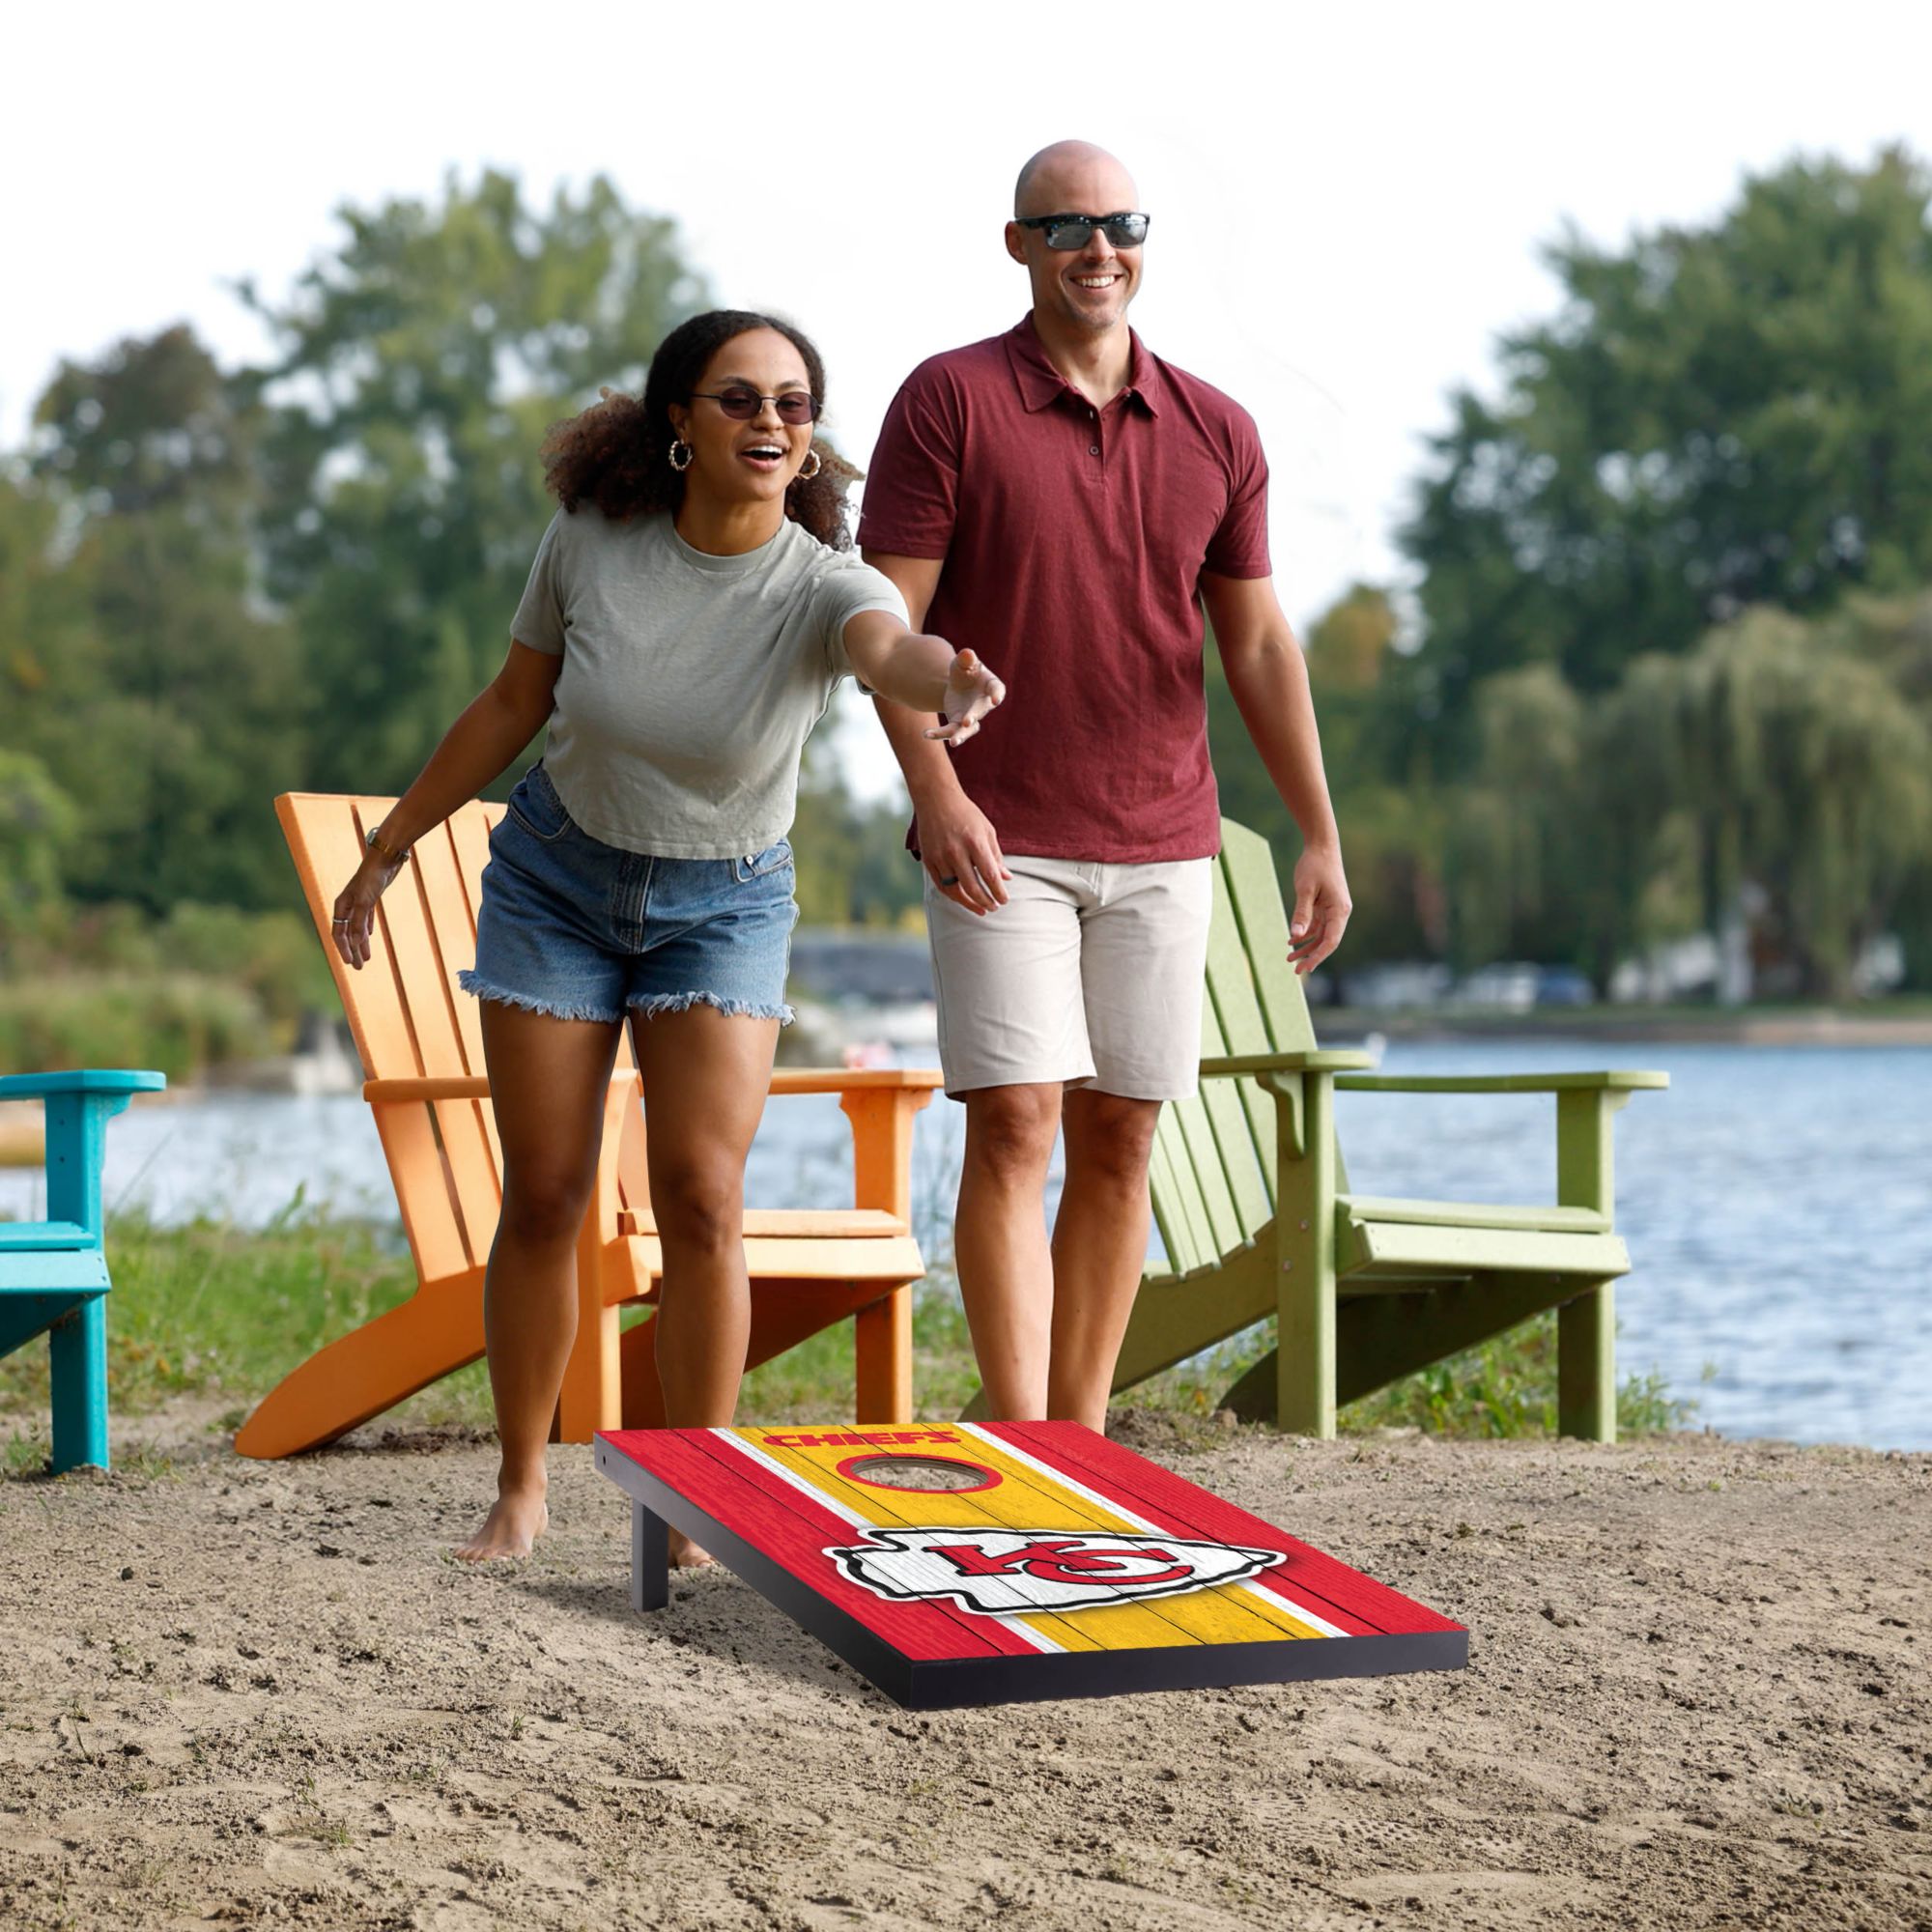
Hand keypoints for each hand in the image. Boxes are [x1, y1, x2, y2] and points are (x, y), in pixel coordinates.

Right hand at [331, 851, 404, 969]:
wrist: (385, 857)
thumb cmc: (373, 877)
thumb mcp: (366, 901)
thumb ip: (359, 922)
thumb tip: (355, 943)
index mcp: (341, 905)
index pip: (339, 933)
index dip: (344, 949)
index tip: (350, 963)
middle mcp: (348, 904)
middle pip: (347, 933)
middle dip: (352, 950)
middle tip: (359, 968)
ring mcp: (359, 901)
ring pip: (357, 927)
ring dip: (361, 943)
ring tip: (366, 958)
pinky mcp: (370, 898)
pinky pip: (366, 918)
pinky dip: (366, 929)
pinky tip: (369, 936)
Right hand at [918, 789, 1011, 915]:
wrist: (936, 799)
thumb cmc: (966, 814)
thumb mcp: (987, 830)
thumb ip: (996, 856)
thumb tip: (1006, 878)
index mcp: (974, 842)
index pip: (989, 875)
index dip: (998, 892)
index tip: (1004, 900)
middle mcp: (956, 851)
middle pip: (972, 887)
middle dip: (986, 901)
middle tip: (994, 907)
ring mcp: (940, 857)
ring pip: (955, 890)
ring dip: (969, 903)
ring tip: (981, 909)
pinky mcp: (928, 860)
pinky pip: (941, 885)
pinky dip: (953, 895)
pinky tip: (963, 899)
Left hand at [925, 648, 1005, 746]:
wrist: (957, 684)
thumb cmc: (965, 670)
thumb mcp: (963, 662)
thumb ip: (966, 659)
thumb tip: (967, 653)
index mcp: (990, 685)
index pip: (997, 689)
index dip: (997, 694)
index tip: (996, 700)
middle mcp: (983, 704)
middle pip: (980, 712)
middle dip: (973, 717)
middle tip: (967, 722)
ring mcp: (971, 716)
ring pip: (968, 730)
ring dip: (961, 736)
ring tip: (953, 742)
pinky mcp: (958, 724)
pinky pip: (950, 731)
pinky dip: (939, 734)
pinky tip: (926, 733)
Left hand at [1287, 844, 1350, 975]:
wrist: (1321, 845)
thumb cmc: (1314, 865)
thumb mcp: (1305, 890)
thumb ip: (1301, 913)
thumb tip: (1295, 936)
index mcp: (1339, 910)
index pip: (1331, 940)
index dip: (1318, 956)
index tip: (1305, 968)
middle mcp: (1339, 912)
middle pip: (1327, 941)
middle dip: (1312, 956)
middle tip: (1295, 971)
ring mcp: (1333, 909)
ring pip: (1321, 935)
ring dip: (1306, 946)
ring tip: (1289, 958)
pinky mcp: (1325, 905)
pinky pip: (1317, 925)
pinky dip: (1305, 933)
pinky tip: (1291, 940)